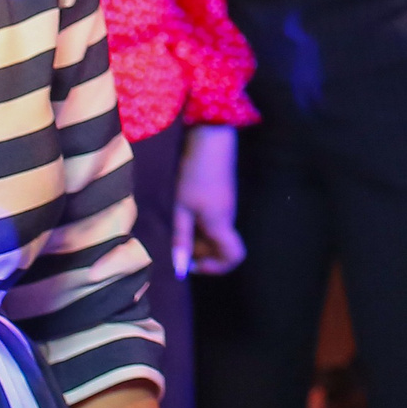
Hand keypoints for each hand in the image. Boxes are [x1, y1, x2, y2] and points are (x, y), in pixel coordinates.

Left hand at [173, 124, 243, 276]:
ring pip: (214, 235)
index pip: (233, 257)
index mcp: (220, 224)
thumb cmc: (193, 174)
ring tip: (173, 224)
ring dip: (195, 238)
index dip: (215, 268)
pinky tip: (180, 212)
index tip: (190, 263)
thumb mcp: (180, 208)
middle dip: (198, 253)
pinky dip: (196, 225)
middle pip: (220, 249)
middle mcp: (228, 219)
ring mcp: (226, 207)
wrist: (211, 138)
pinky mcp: (221, 197)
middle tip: (173, 243)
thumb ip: (180, 238)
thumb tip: (180, 269)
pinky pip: (212, 222)